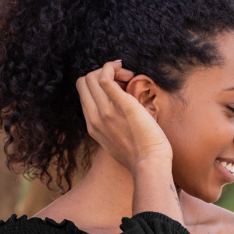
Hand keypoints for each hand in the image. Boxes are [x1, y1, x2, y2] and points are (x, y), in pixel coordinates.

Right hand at [76, 60, 171, 174]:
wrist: (150, 165)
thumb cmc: (140, 155)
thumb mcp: (116, 141)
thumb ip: (112, 125)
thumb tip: (120, 110)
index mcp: (93, 126)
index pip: (84, 93)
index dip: (98, 84)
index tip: (118, 87)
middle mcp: (95, 118)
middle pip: (84, 82)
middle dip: (101, 73)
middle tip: (124, 80)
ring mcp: (106, 113)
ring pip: (92, 77)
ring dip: (110, 70)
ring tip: (129, 77)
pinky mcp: (123, 107)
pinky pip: (105, 79)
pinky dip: (113, 68)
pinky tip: (129, 74)